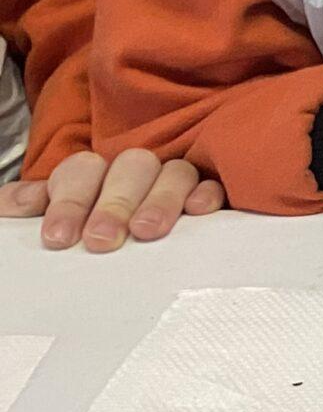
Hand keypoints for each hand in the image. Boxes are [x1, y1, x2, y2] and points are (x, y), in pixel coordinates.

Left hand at [1, 149, 222, 253]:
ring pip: (175, 173)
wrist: (128, 243)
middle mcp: (136, 172)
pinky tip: (198, 210)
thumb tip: (20, 203)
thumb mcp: (54, 218)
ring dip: (160, 200)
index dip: (71, 202)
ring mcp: (174, 182)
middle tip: (102, 240)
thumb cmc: (88, 231)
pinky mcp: (209, 196)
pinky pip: (214, 185)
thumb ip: (33, 205)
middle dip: (115, 204)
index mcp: (95, 174)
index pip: (82, 172)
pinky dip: (207, 194)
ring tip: (147, 231)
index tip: (60, 239)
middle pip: (131, 167)